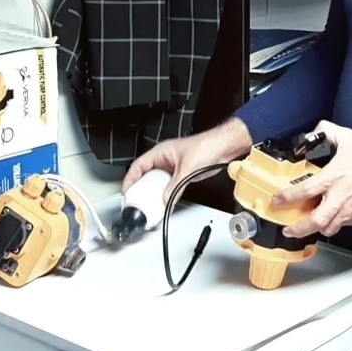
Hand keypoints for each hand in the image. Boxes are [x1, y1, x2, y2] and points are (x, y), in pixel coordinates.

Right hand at [121, 118, 252, 202]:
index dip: (130, 179)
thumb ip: (175, 186)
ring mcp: (173, 166)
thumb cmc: (207, 146)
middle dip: (141, 189)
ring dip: (154, 192)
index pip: (138, 166)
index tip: (126, 192)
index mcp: (161, 152)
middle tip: (137, 202)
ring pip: (157, 181)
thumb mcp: (187, 169)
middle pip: (146, 175)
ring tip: (150, 204)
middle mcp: (165, 159)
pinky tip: (165, 200)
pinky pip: (169, 185)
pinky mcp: (182, 173)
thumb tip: (165, 199)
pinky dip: (165, 193)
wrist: (225, 147)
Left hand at [275, 121, 351, 238]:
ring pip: (329, 228)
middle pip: (315, 221)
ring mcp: (351, 210)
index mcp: (333, 178)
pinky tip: (331, 216)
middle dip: (298, 229)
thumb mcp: (347, 137)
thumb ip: (327, 132)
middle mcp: (340, 197)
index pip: (304, 191)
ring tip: (309, 224)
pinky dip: (335, 223)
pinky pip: (343, 225)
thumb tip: (314, 133)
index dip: (287, 198)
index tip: (277, 201)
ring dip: (317, 228)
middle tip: (289, 229)